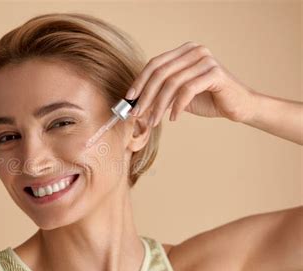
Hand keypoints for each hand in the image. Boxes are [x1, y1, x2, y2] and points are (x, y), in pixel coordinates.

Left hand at [128, 41, 256, 126]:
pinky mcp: (215, 73)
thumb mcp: (178, 95)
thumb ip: (160, 94)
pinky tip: (174, 118)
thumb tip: (135, 103)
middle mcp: (194, 51)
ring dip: (159, 105)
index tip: (129, 98)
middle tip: (137, 113)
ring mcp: (205, 60)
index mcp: (184, 51)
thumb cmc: (207, 99)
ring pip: (172, 83)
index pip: (155, 64)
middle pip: (160, 73)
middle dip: (146, 96)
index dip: (140, 81)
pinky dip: (177, 106)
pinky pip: (187, 90)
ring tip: (153, 121)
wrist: (238, 106)